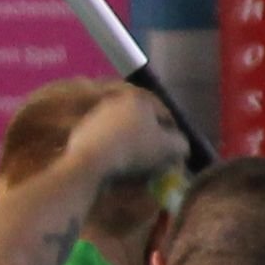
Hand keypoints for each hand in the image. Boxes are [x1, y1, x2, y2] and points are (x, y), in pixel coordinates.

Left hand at [64, 84, 188, 183]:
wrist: (90, 161)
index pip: (165, 114)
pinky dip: (114, 150)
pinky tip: (117, 165)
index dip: (174, 133)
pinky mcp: (82, 130)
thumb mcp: (168, 149)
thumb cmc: (134, 150)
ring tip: (137, 165)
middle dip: (151, 138)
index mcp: (139, 98)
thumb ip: (181, 144)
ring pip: (123, 130)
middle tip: (157, 158)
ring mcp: (97, 114)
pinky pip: (106, 141)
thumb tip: (181, 145)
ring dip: (132, 144)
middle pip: (142, 121)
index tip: (176, 151)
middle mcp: (117, 100)